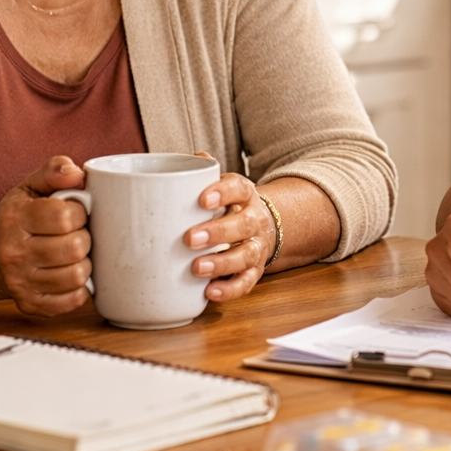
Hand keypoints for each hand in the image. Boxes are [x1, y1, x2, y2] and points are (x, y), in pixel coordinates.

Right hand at [0, 156, 90, 316]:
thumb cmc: (19, 216)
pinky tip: (71, 273)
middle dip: (85, 238)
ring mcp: (21, 282)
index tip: (76, 212)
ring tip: (76, 254)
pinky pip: (72, 301)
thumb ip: (55, 170)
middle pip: (74, 248)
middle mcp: (14, 253)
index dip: (80, 212)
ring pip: (76, 276)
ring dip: (85, 263)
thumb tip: (78, 174)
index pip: (64, 217)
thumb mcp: (31, 186)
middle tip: (78, 233)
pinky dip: (80, 288)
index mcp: (16, 219)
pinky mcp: (30, 304)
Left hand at [185, 169, 274, 302]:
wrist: (263, 226)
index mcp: (244, 194)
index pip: (238, 188)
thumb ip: (202, 174)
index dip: (223, 193)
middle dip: (218, 233)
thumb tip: (187, 158)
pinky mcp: (256, 270)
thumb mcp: (221, 186)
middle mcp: (255, 220)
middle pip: (244, 225)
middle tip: (190, 239)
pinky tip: (210, 292)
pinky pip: (247, 282)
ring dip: (222, 263)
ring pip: (246, 255)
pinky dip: (230, 289)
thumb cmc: (229, 206)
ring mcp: (257, 247)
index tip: (202, 199)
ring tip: (197, 268)